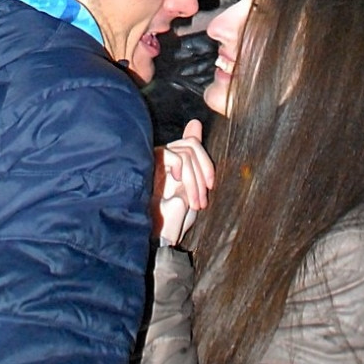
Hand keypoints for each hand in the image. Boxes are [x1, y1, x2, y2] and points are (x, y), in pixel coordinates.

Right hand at [153, 119, 214, 244]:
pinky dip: (183, 171)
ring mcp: (157, 162)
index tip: (211, 185)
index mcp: (174, 162)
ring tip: (194, 203)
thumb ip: (196, 163)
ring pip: (186, 153)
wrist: (162, 239)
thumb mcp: (194, 189)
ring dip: (196, 181)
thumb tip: (196, 124)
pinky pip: (174, 156)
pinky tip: (180, 185)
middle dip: (204, 171)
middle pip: (191, 144)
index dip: (206, 161)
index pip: (192, 143)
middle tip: (203, 199)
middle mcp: (164, 158)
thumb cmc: (177, 218)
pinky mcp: (152, 168)